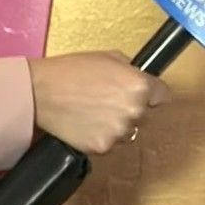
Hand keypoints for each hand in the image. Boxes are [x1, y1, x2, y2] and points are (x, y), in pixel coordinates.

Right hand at [26, 51, 167, 154]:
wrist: (41, 92)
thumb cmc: (71, 71)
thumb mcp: (108, 57)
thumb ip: (130, 71)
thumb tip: (139, 79)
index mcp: (139, 86)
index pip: (163, 95)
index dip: (152, 93)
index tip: (144, 94)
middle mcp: (134, 111)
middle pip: (145, 115)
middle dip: (131, 109)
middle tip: (107, 100)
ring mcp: (119, 132)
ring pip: (127, 131)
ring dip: (116, 124)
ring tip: (93, 111)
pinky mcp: (103, 147)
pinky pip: (109, 143)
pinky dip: (100, 136)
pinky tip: (85, 123)